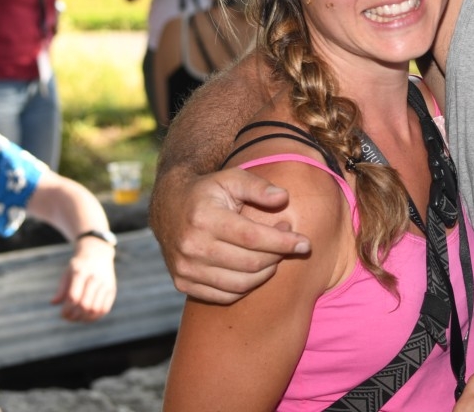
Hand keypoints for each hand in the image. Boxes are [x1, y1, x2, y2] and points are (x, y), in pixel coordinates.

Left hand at [53, 238, 116, 321]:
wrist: (98, 254)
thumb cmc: (79, 266)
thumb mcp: (67, 273)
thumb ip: (61, 288)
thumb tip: (53, 303)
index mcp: (81, 273)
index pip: (73, 297)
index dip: (67, 310)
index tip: (62, 314)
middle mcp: (94, 279)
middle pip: (85, 305)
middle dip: (74, 316)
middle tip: (69, 318)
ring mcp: (105, 284)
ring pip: (95, 309)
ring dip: (85, 319)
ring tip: (77, 319)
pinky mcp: (112, 289)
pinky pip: (105, 308)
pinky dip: (96, 317)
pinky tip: (88, 317)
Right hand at [163, 169, 310, 303]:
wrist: (168, 205)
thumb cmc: (208, 190)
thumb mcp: (232, 178)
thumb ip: (258, 186)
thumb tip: (283, 198)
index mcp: (203, 218)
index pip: (252, 238)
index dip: (283, 243)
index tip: (305, 243)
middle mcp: (191, 246)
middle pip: (250, 263)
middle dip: (278, 256)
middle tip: (290, 242)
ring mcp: (185, 269)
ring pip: (240, 284)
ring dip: (266, 272)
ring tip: (275, 254)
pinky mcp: (183, 284)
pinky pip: (225, 296)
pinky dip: (247, 286)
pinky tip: (257, 269)